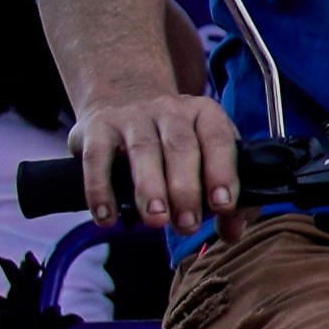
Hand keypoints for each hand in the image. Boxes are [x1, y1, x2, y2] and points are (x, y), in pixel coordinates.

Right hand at [76, 89, 239, 230]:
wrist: (124, 96)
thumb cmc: (174, 144)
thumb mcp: (204, 157)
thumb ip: (226, 196)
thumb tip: (232, 232)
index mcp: (204, 115)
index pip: (218, 139)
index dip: (222, 172)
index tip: (222, 205)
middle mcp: (170, 111)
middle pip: (180, 146)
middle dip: (185, 189)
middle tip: (187, 224)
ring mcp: (132, 117)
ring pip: (143, 150)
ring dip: (149, 188)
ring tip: (155, 220)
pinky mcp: (97, 128)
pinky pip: (96, 157)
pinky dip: (99, 188)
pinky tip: (106, 217)